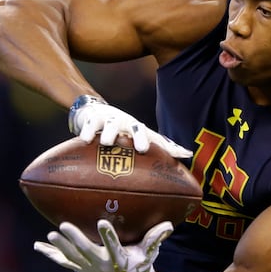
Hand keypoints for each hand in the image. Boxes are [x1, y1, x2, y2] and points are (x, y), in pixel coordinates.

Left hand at [34, 219, 173, 271]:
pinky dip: (51, 254)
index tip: (101, 222)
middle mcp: (102, 265)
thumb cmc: (139, 262)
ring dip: (60, 247)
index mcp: (119, 260)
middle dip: (75, 239)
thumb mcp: (149, 252)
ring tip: (50, 234)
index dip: (108, 236)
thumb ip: (155, 238)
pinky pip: (63, 262)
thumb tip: (169, 225)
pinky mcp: (79, 268)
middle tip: (63, 226)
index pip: (114, 247)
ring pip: (72, 257)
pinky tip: (38, 245)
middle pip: (86, 252)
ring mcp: (88, 268)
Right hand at [68, 95, 192, 157]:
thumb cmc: (120, 132)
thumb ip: (157, 150)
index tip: (183, 156)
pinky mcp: (93, 118)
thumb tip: (184, 160)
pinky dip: (88, 132)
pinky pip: (91, 124)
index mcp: (140, 132)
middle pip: (137, 128)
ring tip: (106, 142)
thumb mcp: (136, 139)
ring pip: (112, 125)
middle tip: (141, 149)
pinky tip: (86, 140)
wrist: (95, 111)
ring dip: (110, 134)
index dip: (170, 148)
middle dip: (140, 138)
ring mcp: (111, 120)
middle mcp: (128, 124)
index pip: (158, 139)